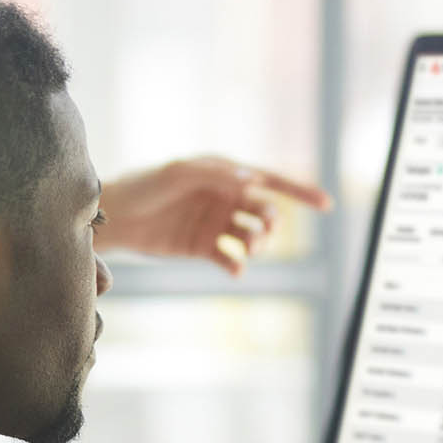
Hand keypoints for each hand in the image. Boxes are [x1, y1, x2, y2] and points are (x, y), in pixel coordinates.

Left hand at [95, 157, 331, 273]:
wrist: (116, 217)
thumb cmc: (146, 186)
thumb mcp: (179, 173)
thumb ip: (217, 174)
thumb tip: (254, 179)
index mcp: (225, 175)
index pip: (270, 181)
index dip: (300, 191)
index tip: (326, 204)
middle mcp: (226, 198)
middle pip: (266, 213)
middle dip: (271, 223)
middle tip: (259, 231)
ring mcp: (216, 224)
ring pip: (253, 237)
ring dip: (258, 245)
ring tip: (247, 250)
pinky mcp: (203, 248)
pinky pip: (231, 259)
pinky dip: (237, 265)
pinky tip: (233, 268)